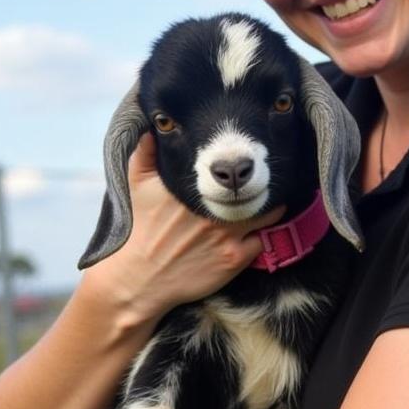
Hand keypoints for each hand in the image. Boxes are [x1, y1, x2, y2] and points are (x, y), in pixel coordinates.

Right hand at [81, 133, 284, 323]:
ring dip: (271, 208)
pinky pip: (262, 241)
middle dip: (265, 183)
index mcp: (194, 189)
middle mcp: (214, 211)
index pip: (234, 168)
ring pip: (267, 215)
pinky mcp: (233, 260)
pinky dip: (264, 235)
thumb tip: (154, 128)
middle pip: (257, 189)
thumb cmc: (139, 230)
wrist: (138, 279)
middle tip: (268, 180)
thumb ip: (146, 154)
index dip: (248, 163)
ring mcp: (226, 236)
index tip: (253, 158)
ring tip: (271, 203)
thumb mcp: (136, 186)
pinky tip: (261, 231)